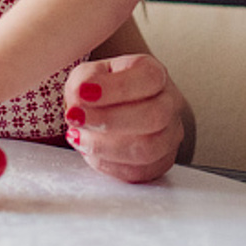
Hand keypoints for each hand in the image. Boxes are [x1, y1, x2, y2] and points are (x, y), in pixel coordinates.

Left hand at [64, 54, 188, 182]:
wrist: (109, 111)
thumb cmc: (101, 91)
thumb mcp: (88, 76)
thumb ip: (83, 82)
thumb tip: (81, 94)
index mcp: (155, 74)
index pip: (148, 79)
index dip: (115, 88)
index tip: (83, 93)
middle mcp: (169, 103)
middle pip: (154, 116)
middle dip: (108, 120)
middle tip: (76, 118)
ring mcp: (169, 135)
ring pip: (148, 149)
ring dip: (105, 146)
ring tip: (79, 136)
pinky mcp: (160, 162)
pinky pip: (140, 172)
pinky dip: (109, 164)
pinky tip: (90, 151)